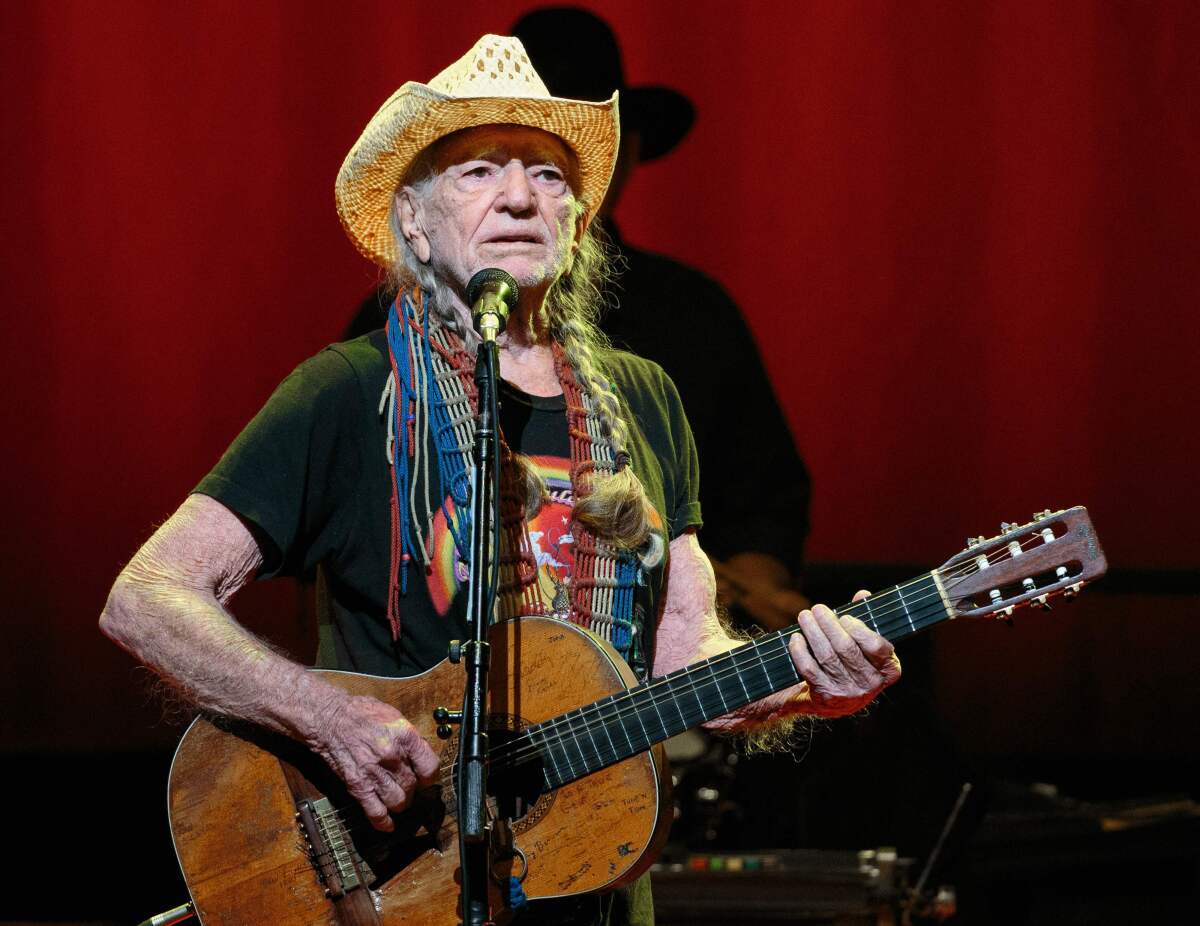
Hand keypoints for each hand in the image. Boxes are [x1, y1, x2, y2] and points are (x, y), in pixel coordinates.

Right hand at [309, 694, 440, 831]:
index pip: (430, 767)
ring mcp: (374, 773)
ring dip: (400, 804)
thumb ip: (409, 738)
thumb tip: (421, 754)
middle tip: (408, 788)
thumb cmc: (360, 713)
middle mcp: (392, 756)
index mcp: (404, 736)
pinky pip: (376, 812)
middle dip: (413, 790)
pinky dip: (383, 822)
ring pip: (398, 802)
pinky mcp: (357, 786)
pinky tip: (388, 824)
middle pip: (413, 787)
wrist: (329, 718)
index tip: (427, 779)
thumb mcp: (393, 716)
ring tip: (397, 799)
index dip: (430, 777)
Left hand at [787, 591, 900, 716]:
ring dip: (813, 632)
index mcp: (888, 670)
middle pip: (847, 648)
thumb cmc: (852, 663)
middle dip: (829, 624)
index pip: (878, 646)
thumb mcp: (864, 644)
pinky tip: (796, 637)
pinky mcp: (826, 696)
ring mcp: (848, 692)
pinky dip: (800, 651)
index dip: (859, 629)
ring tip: (805, 616)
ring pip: (827, 656)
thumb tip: (862, 594)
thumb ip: (865, 620)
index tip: (844, 616)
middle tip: (817, 609)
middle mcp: (871, 684)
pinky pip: (810, 669)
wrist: (833, 700)